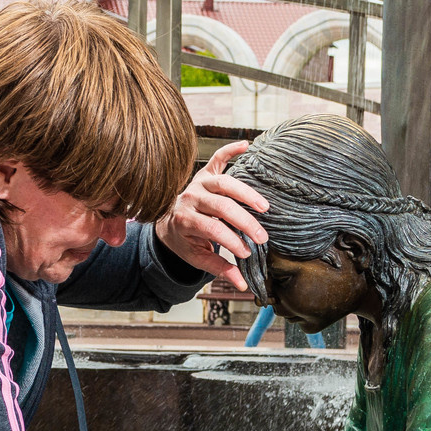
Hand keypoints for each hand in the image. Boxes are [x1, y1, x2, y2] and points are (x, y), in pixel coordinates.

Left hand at [153, 140, 268, 283]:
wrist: (166, 221)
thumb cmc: (184, 240)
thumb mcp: (196, 257)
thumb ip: (219, 268)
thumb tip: (243, 285)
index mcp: (185, 220)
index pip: (213, 229)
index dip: (232, 241)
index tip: (247, 252)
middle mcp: (190, 198)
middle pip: (222, 206)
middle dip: (244, 222)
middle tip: (262, 236)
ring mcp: (197, 183)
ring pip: (224, 182)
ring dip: (246, 193)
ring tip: (264, 207)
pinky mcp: (204, 173)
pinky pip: (217, 158)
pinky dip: (230, 149)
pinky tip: (247, 145)